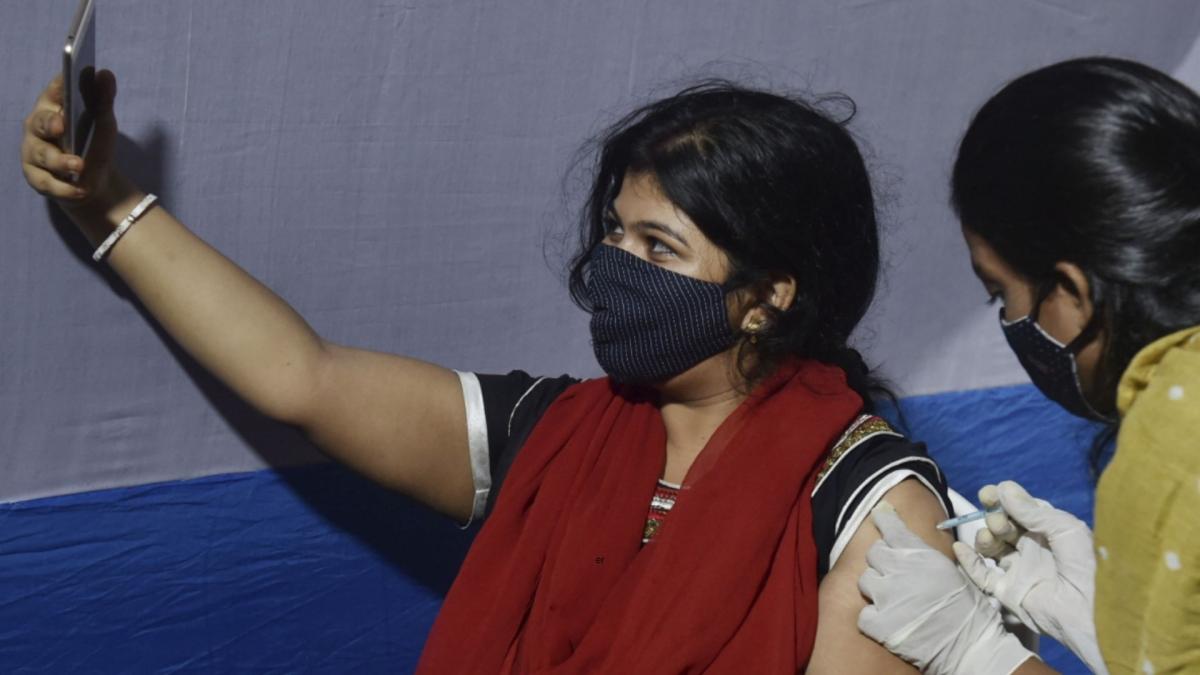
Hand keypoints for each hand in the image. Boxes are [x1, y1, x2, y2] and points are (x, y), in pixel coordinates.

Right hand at [21, 71, 128, 218]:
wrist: (93, 180)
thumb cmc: (93, 141)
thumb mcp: (103, 121)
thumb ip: (103, 99)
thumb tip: (105, 73)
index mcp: (52, 106)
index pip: (53, 93)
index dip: (58, 87)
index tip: (66, 80)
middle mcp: (37, 127)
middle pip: (40, 123)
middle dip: (49, 123)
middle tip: (62, 126)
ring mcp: (34, 152)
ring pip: (44, 155)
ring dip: (61, 161)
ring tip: (79, 165)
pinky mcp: (36, 177)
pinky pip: (48, 183)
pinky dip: (65, 188)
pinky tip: (81, 190)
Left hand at [858, 503, 1034, 674]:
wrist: (972, 647)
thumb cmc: (972, 610)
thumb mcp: (956, 573)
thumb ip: (932, 556)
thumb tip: (928, 543)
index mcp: (921, 555)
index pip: (892, 528)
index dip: (884, 519)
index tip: (879, 514)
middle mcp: (900, 570)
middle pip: (873, 553)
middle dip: (882, 561)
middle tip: (894, 574)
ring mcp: (887, 597)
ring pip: (865, 581)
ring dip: (876, 588)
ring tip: (892, 600)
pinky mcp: (879, 623)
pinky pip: (863, 614)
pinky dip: (873, 618)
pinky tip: (888, 622)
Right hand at [954, 481, 1106, 674]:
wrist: (1091, 612)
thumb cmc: (1086, 564)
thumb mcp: (1065, 528)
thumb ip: (1031, 510)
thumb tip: (1003, 488)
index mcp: (1050, 532)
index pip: (1020, 510)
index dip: (1002, 500)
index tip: (987, 494)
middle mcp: (1033, 549)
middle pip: (1003, 527)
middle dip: (995, 518)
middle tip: (999, 522)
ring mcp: (1020, 571)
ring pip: (992, 547)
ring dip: (984, 537)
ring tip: (989, 536)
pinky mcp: (1008, 592)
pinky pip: (982, 575)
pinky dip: (968, 562)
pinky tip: (961, 549)